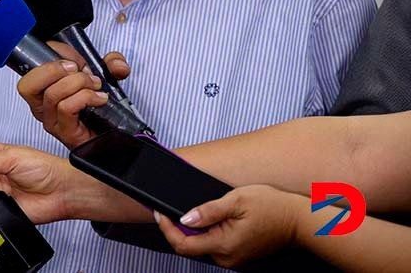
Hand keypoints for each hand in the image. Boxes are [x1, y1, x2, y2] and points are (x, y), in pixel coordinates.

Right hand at [17, 42, 130, 147]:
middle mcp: (42, 106)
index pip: (31, 65)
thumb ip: (112, 64)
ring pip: (52, 94)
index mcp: (43, 89)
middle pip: (28, 85)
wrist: (115, 137)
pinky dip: (85, 97)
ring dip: (78, 83)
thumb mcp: (106, 76)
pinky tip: (99, 98)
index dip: (53, 53)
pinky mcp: (65, 133)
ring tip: (95, 86)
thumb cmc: (102, 109)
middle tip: (79, 70)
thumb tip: (118, 65)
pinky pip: (66, 108)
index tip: (76, 58)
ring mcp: (52, 121)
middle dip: (55, 69)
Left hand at [155, 185, 303, 268]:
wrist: (300, 220)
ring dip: (193, 230)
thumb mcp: (237, 200)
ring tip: (195, 210)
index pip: (182, 244)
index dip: (166, 229)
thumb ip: (208, 211)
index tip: (159, 213)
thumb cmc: (273, 207)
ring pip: (202, 245)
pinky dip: (207, 232)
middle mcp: (227, 257)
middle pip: (190, 246)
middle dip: (177, 228)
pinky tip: (211, 218)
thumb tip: (185, 219)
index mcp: (224, 245)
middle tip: (170, 208)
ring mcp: (234, 258)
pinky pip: (215, 245)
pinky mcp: (239, 255)